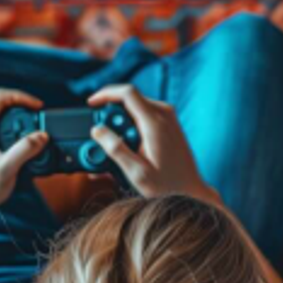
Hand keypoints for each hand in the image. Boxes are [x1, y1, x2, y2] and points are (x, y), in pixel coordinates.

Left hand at [0, 89, 48, 217]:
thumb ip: (25, 149)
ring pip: (5, 111)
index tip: (38, 106)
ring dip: (23, 116)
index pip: (1, 96)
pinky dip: (19, 126)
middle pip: (5, 101)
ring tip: (35, 127)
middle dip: (25, 106)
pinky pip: (5, 123)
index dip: (23, 97)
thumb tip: (41, 135)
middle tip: (39, 118)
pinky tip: (27, 138)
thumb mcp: (6, 168)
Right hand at [88, 85, 219, 205]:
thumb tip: (97, 130)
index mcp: (155, 122)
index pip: (127, 92)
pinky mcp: (168, 122)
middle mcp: (164, 113)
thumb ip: (116, 149)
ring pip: (135, 108)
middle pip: (129, 100)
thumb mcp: (137, 172)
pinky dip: (131, 126)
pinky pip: (143, 115)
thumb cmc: (167, 185)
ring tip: (118, 149)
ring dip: (121, 123)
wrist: (190, 190)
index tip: (91, 103)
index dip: (106, 93)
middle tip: (104, 138)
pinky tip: (128, 147)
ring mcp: (168, 116)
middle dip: (112, 115)